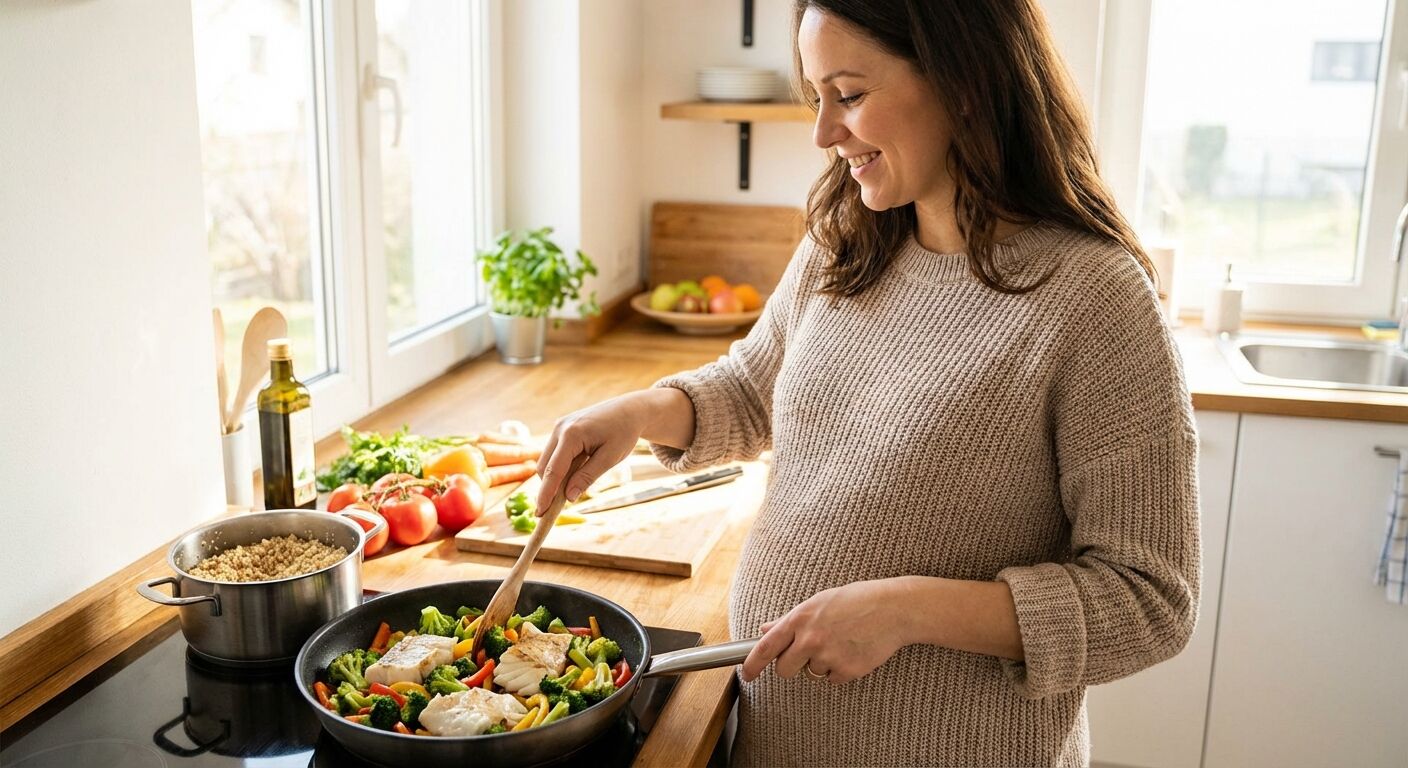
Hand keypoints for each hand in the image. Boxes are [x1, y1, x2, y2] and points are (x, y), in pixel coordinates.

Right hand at [535, 393, 649, 512]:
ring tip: (573, 489)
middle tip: (555, 511)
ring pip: (548, 461)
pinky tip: (575, 474)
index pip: (554, 470)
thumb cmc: (623, 432)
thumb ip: (588, 476)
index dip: (546, 494)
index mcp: (571, 434)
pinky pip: (555, 454)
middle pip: (545, 467)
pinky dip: (561, 468)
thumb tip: (568, 497)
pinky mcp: (562, 430)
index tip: (540, 513)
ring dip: (556, 478)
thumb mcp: (610, 458)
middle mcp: (559, 428)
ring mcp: (559, 427)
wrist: (629, 410)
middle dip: (548, 489)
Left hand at [740, 579, 910, 684]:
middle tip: (809, 653)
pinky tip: (853, 651)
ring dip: (821, 665)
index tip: (746, 675)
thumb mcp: (819, 602)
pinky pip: (833, 680)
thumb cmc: (857, 600)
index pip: (766, 647)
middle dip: (792, 666)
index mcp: (800, 618)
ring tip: (841, 642)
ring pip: (811, 674)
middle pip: (784, 669)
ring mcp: (829, 656)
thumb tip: (764, 629)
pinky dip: (841, 670)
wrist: (893, 609)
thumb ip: (790, 619)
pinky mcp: (847, 670)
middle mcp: (811, 639)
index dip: (752, 664)